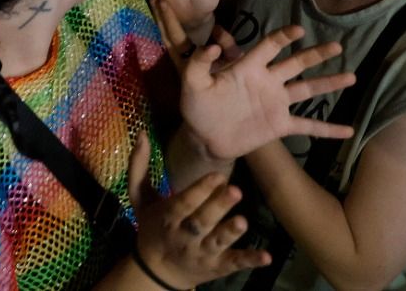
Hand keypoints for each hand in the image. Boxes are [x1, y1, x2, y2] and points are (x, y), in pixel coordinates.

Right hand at [119, 131, 270, 289]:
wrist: (156, 272)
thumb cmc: (151, 226)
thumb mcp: (139, 198)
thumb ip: (138, 167)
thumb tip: (142, 133)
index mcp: (167, 217)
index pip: (183, 203)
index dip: (200, 190)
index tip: (218, 175)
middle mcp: (184, 237)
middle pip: (201, 222)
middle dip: (218, 207)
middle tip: (236, 190)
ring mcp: (202, 254)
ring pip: (217, 243)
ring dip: (230, 232)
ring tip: (243, 221)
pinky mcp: (217, 267)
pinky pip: (234, 264)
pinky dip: (250, 261)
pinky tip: (266, 257)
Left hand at [177, 15, 355, 161]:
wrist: (203, 137)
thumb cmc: (196, 106)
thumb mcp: (192, 82)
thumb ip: (199, 63)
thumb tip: (212, 46)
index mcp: (248, 67)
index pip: (269, 47)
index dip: (283, 37)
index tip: (299, 30)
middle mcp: (267, 81)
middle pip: (296, 64)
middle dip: (316, 54)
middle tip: (337, 45)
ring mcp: (276, 103)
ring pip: (307, 90)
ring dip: (329, 83)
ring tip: (352, 77)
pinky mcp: (280, 125)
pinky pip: (308, 126)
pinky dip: (328, 129)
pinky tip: (349, 130)